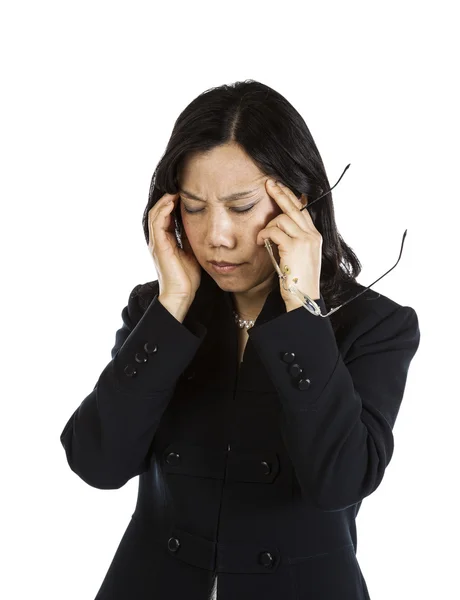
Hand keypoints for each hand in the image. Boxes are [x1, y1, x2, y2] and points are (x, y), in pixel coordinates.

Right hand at [148, 193, 200, 299]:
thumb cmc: (187, 278)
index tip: (184, 195)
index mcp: (165, 242)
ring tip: (176, 191)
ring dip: (165, 201)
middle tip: (180, 189)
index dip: (172, 204)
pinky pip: (158, 222)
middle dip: (167, 199)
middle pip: (158, 212)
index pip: (165, 217)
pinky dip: (164, 210)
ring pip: (155, 214)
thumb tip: (200, 225)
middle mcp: (158, 240)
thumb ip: (191, 239)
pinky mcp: (159, 246)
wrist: (181, 295)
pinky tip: (173, 202)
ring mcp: (157, 243)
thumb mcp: (192, 253)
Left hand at [256, 179, 321, 308]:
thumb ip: (293, 242)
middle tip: (269, 183)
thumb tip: (279, 229)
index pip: (302, 210)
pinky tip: (261, 242)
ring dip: (268, 227)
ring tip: (262, 239)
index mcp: (314, 237)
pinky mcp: (294, 247)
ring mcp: (305, 240)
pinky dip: (265, 235)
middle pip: (295, 207)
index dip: (291, 197)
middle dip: (281, 193)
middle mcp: (312, 235)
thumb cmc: (298, 282)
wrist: (304, 298)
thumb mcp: (299, 258)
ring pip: (282, 219)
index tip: (280, 187)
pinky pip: (274, 231)